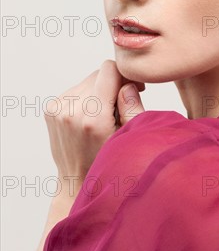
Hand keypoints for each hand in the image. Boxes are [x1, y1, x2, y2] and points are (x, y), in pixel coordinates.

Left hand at [44, 60, 145, 186]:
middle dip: (113, 85)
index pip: (109, 70)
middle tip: (121, 106)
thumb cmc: (109, 161)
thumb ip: (132, 106)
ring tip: (105, 116)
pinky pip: (76, 90)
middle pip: (99, 74)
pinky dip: (87, 98)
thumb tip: (127, 82)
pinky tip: (91, 117)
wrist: (78, 181)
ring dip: (99, 92)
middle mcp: (71, 110)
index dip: (126, 76)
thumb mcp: (130, 137)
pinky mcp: (51, 108)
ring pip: (88, 81)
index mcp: (93, 117)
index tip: (135, 90)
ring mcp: (58, 109)